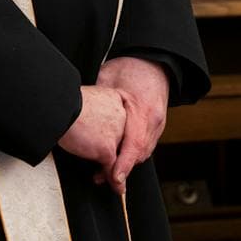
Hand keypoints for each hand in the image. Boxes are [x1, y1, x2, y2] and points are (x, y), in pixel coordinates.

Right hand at [58, 85, 129, 192]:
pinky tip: (117, 188)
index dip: (116, 135)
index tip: (109, 142)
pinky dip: (116, 182)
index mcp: (115, 100)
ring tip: (112, 179)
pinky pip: (114, 170)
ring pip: (120, 157)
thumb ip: (94, 110)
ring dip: (115, 171)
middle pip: (124, 140)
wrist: (56, 108)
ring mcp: (116, 133)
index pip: (122, 122)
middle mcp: (121, 115)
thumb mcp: (84, 101)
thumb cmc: (61, 104)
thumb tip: (89, 122)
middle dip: (116, 153)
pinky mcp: (107, 149)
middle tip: (107, 162)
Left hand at [97, 56, 169, 190]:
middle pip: (139, 154)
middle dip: (121, 170)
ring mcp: (158, 124)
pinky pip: (146, 147)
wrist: (154, 63)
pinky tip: (119, 159)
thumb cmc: (130, 68)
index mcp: (141, 109)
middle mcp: (153, 120)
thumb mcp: (108, 79)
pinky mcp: (157, 126)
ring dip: (127, 165)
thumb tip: (82, 112)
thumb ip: (100, 101)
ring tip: (107, 173)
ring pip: (144, 153)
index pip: (133, 144)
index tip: (113, 178)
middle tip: (101, 178)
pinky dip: (133, 156)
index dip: (123, 164)